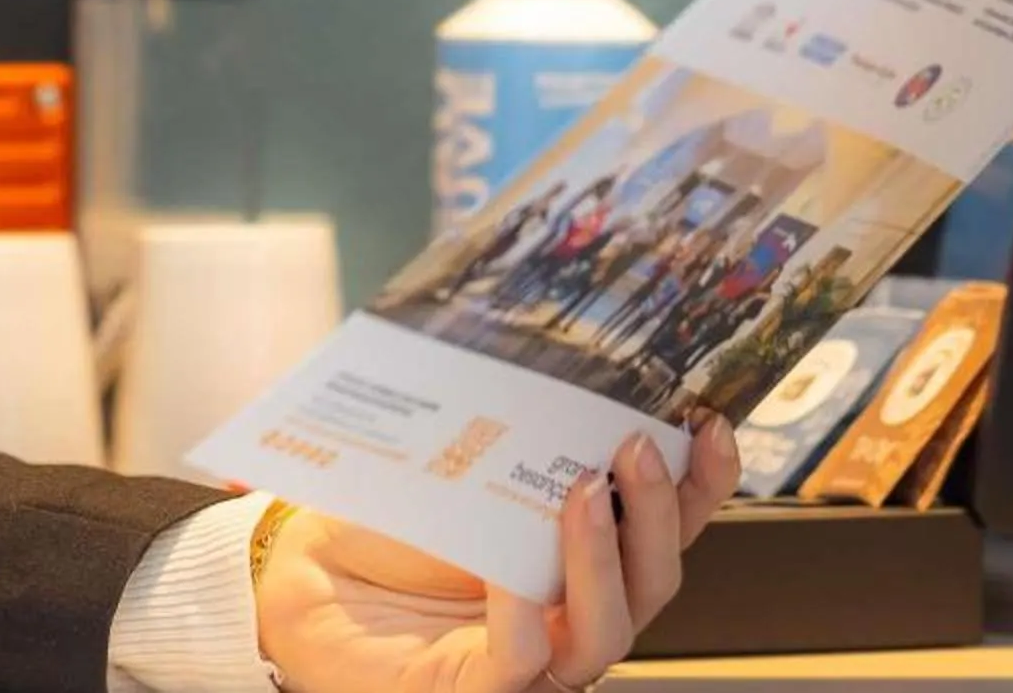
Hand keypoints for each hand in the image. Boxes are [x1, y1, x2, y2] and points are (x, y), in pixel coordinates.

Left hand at [255, 411, 739, 692]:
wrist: (303, 573)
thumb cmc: (384, 520)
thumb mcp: (458, 465)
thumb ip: (511, 436)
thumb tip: (544, 353)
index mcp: (583, 556)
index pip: (665, 528)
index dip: (702, 485)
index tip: (710, 421)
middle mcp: (574, 613)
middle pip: (655, 579)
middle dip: (657, 513)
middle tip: (636, 445)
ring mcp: (535, 660)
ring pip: (608, 628)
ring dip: (603, 558)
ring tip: (581, 489)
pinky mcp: (477, 688)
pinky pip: (523, 660)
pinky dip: (525, 615)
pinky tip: (516, 576)